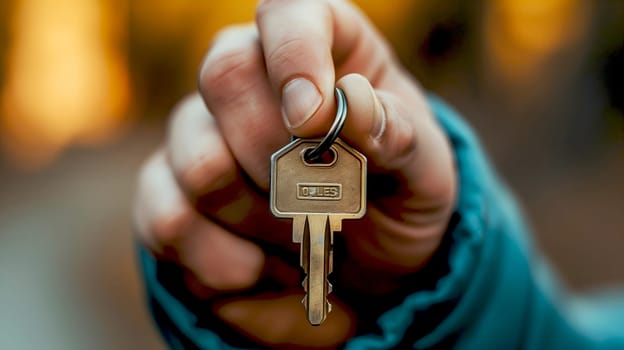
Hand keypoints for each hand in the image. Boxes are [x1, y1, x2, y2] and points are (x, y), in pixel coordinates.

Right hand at [134, 0, 456, 347]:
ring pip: (197, 160)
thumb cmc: (397, 202)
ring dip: (260, 219)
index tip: (309, 117)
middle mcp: (252, 81)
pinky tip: (254, 269)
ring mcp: (201, 136)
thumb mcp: (425, 172)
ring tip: (297, 236)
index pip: (288, 10)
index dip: (293, 53)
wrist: (366, 272)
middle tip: (322, 199)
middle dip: (279, 157)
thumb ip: (399, 133)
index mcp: (325, 53)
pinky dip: (219, 260)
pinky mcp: (170, 195)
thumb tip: (352, 102)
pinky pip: (168, 219)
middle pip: (224, 74)